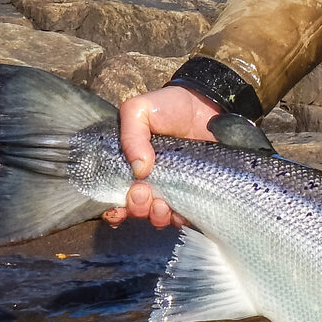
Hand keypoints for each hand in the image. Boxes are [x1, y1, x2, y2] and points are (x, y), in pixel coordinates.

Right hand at [100, 86, 221, 228]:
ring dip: (156, 216)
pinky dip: (179, 218)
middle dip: (136, 207)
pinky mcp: (196, 191)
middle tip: (142, 192)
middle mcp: (150, 181)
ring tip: (161, 205)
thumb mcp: (140, 110)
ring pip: (159, 216)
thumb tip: (139, 169)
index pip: (115, 196)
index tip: (117, 208)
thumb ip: (131, 135)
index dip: (113, 209)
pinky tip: (179, 210)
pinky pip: (185, 214)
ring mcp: (174, 188)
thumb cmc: (169, 106)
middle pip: (137, 209)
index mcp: (130, 166)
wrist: (207, 103)